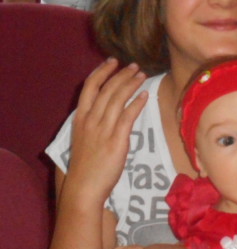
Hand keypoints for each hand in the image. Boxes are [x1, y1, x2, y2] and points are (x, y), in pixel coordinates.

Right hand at [67, 58, 147, 204]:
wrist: (84, 186)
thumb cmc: (86, 166)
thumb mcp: (84, 139)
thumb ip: (93, 123)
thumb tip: (106, 112)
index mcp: (80, 118)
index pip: (89, 87)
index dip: (102, 71)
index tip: (112, 61)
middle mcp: (90, 120)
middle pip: (107, 89)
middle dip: (121, 74)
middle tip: (134, 65)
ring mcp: (103, 129)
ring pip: (117, 99)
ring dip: (131, 84)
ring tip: (142, 75)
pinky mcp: (116, 140)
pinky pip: (128, 116)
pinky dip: (137, 103)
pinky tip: (145, 95)